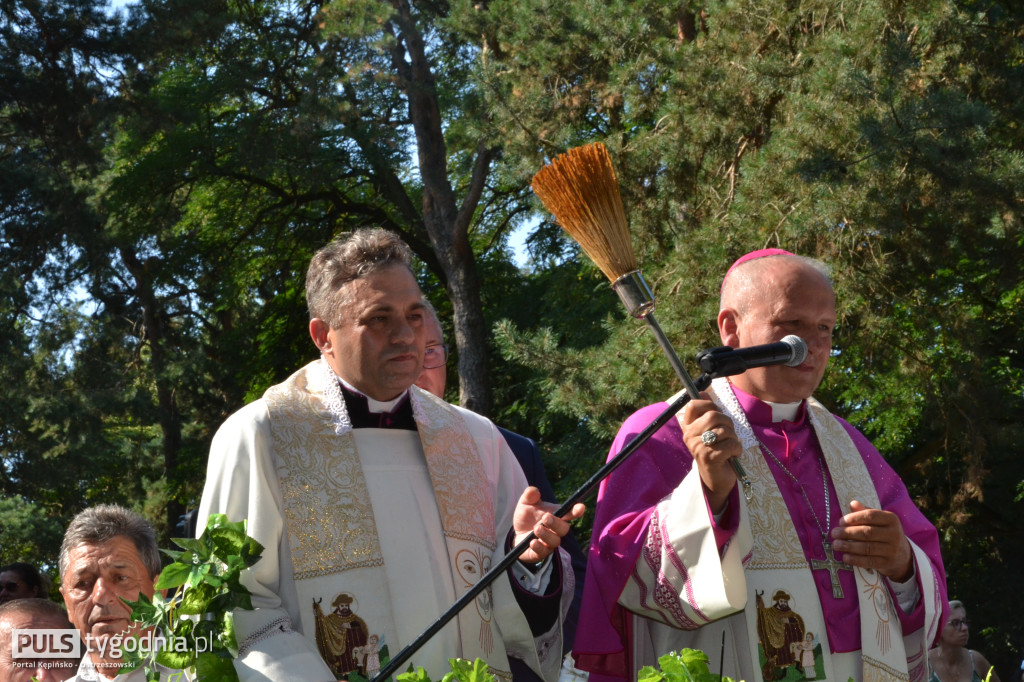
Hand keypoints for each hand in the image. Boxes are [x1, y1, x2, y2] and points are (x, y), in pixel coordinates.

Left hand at [512, 486, 584, 564]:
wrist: (516, 535)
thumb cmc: (526, 517)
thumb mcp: (525, 504)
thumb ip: (529, 496)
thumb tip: (534, 491)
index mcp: (555, 516)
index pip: (569, 513)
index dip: (576, 511)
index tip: (581, 507)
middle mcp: (555, 530)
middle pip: (564, 529)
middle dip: (556, 523)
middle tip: (545, 517)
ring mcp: (549, 542)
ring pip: (555, 541)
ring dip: (547, 535)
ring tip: (536, 529)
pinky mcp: (540, 553)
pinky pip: (543, 552)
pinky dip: (538, 547)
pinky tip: (532, 542)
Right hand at [682, 396, 740, 512]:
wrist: (717, 479)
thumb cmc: (717, 452)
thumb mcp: (711, 430)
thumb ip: (707, 412)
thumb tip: (703, 392)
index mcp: (688, 427)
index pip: (693, 405)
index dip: (709, 406)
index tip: (716, 416)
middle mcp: (689, 436)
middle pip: (713, 415)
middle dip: (728, 424)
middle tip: (729, 436)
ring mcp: (697, 447)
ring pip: (724, 430)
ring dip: (734, 439)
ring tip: (730, 448)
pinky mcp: (708, 457)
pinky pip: (730, 444)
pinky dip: (737, 449)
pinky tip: (733, 456)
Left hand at [830, 500, 913, 581]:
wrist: (902, 555)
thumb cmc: (884, 533)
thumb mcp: (879, 521)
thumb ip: (865, 512)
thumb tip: (852, 503)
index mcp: (891, 519)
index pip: (871, 516)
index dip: (854, 518)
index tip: (841, 521)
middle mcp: (894, 534)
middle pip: (867, 532)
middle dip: (848, 533)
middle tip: (834, 533)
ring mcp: (892, 550)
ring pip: (867, 548)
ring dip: (848, 546)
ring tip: (836, 545)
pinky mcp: (887, 563)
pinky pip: (869, 561)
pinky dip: (855, 559)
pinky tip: (845, 557)